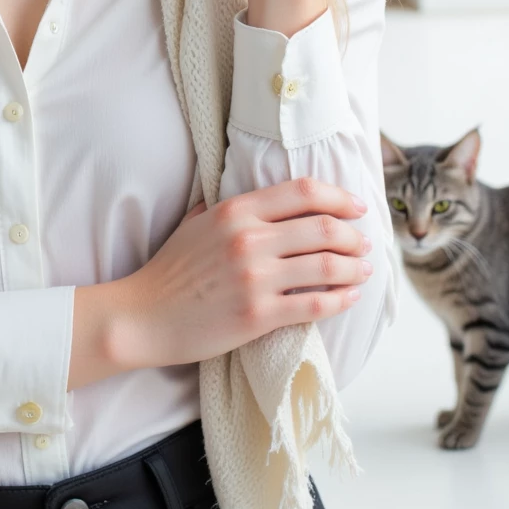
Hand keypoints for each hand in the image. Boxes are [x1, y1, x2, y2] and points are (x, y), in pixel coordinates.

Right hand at [109, 178, 372, 372]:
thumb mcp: (194, 223)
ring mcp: (255, 278)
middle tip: (364, 243)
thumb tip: (254, 195)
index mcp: (236, 211)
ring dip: (355, 268)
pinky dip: (341, 299)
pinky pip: (315, 304)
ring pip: (327, 265)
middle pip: (323, 227)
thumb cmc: (170, 271)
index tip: (357, 208)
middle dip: (354, 236)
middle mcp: (249, 239)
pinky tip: (350, 297)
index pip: (303, 192)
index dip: (339, 197)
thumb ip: (225, 206)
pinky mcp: (258, 314)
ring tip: (364, 270)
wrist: (144, 316)